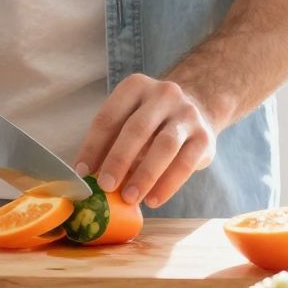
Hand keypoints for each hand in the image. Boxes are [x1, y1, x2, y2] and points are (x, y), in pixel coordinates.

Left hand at [74, 75, 216, 209]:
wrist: (198, 110)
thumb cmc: (152, 122)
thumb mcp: (130, 120)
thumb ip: (112, 143)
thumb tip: (89, 177)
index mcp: (136, 87)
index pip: (109, 117)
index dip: (93, 146)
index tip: (83, 172)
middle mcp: (164, 95)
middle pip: (137, 129)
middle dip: (118, 160)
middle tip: (105, 187)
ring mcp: (187, 114)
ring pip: (164, 145)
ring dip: (145, 175)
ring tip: (130, 198)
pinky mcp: (204, 137)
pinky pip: (186, 163)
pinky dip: (168, 184)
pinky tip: (154, 200)